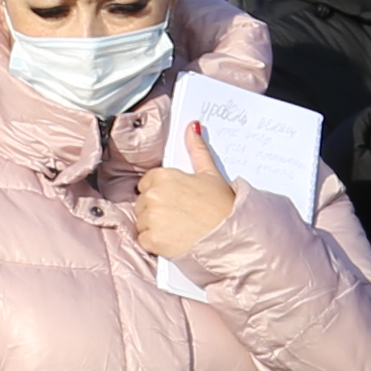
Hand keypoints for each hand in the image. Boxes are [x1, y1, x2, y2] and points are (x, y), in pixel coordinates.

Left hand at [130, 118, 242, 262]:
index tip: (174, 200)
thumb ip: (197, 150)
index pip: (147, 182)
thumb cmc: (223, 207)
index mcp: (164, 176)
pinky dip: (155, 243)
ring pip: (141, 222)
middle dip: (156, 209)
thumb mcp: (211, 174)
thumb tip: (192, 127)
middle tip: (179, 216)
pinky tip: (172, 240)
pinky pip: (144, 240)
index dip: (160, 192)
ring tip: (177, 229)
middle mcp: (153, 195)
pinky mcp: (152, 240)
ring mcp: (151, 218)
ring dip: (154, 227)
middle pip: (142, 202)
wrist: (230, 238)